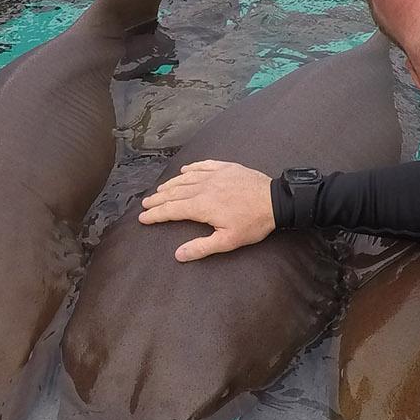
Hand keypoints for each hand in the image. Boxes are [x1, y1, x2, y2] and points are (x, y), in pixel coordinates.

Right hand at [138, 160, 275, 261]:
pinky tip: (185, 170)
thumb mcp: (228, 241)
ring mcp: (215, 175)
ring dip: (170, 184)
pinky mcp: (226, 167)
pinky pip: (203, 165)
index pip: (171, 210)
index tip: (142, 217)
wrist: (276, 201)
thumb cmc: (253, 223)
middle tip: (145, 203)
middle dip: (157, 199)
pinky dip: (191, 168)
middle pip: (174, 192)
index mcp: (201, 206)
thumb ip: (202, 247)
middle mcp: (203, 187)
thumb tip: (178, 255)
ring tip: (160, 189)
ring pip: (186, 178)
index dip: (155, 214)